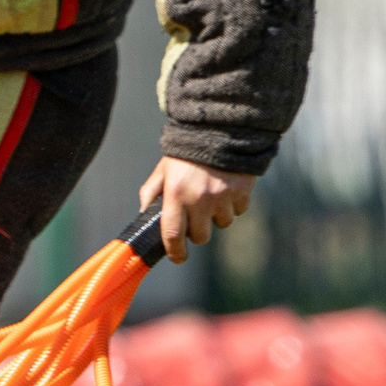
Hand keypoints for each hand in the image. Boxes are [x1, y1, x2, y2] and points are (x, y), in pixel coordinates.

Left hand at [140, 156, 255, 265]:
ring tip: (213, 196)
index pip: (173, 235)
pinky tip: (227, 188)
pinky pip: (239, 210)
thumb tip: (144, 213)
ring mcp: (222, 196)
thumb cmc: (187, 151)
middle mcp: (199, 199)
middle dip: (197, 232)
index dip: (175, 252)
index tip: (178, 257)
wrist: (219, 128)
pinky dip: (234, 204)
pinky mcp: (242, 191)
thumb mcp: (164, 169)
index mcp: (176, 194)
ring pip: (223, 224)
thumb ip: (152, 192)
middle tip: (196, 218)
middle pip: (201, 237)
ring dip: (217, 217)